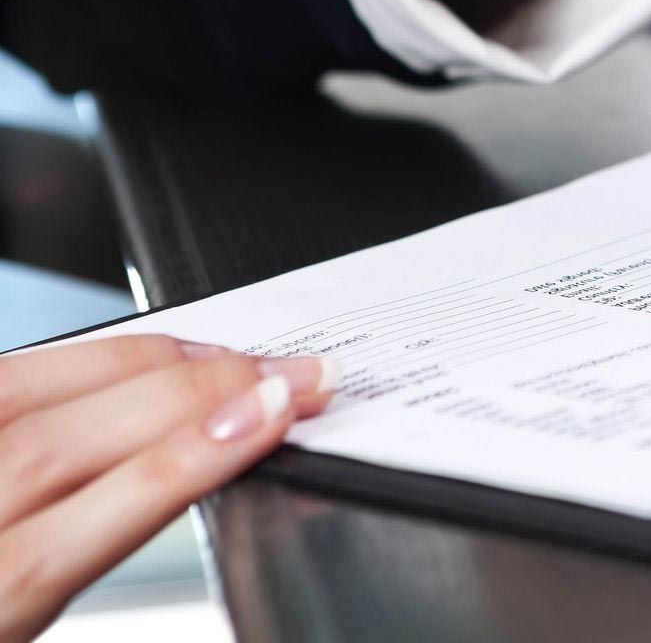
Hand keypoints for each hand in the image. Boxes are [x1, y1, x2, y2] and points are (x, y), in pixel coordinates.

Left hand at [0, 336, 337, 641]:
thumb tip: (207, 468)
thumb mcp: (29, 621)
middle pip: (72, 439)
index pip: (97, 512)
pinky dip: (104, 355)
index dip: (196, 453)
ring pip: (46, 388)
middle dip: (206, 392)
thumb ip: (92, 554)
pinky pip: (19, 369)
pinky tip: (158, 358)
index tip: (275, 414)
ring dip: (167, 364)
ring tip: (248, 362)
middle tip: (301, 376)